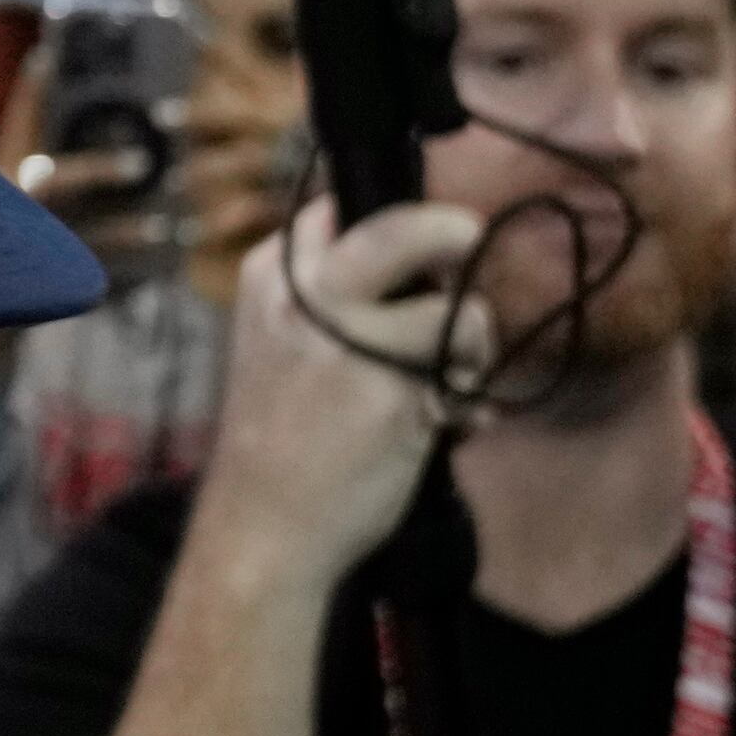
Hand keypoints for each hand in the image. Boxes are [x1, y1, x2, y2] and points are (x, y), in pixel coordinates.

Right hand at [198, 199, 491, 597]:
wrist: (263, 526)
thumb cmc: (277, 437)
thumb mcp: (277, 340)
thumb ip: (330, 294)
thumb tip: (415, 258)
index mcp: (271, 277)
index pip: (339, 209)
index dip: (391, 220)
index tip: (417, 247)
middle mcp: (306, 296)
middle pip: (402, 228)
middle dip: (449, 233)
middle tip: (468, 240)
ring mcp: (351, 342)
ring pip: (454, 309)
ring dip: (472, 343)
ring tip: (451, 381)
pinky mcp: (396, 394)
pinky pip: (466, 374)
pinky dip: (470, 399)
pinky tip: (446, 425)